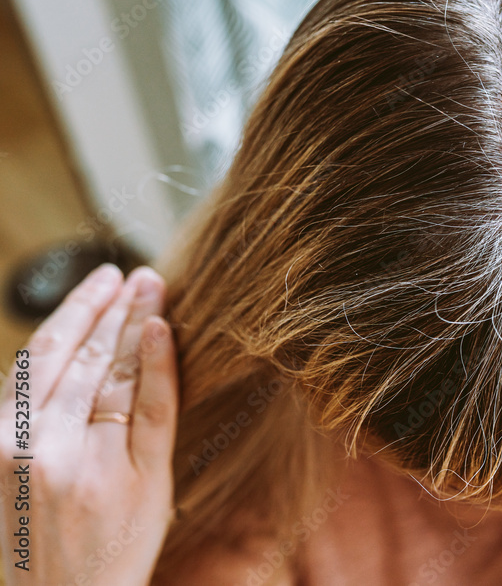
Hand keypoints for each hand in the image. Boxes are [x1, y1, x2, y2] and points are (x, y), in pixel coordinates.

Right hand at [0, 265, 177, 585]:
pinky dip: (159, 365)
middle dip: (109, 308)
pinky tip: (165, 329)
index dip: (74, 313)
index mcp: (2, 442)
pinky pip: (152, 410)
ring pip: (114, 374)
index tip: (100, 282)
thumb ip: (35, 423)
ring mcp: (87, 462)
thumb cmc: (37, 549)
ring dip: (136, 323)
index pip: (41, 359)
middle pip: (81, 358)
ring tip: (154, 288)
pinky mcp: (135, 480)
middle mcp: (38, 446)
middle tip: (134, 273)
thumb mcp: (13, 479)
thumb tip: (71, 364)